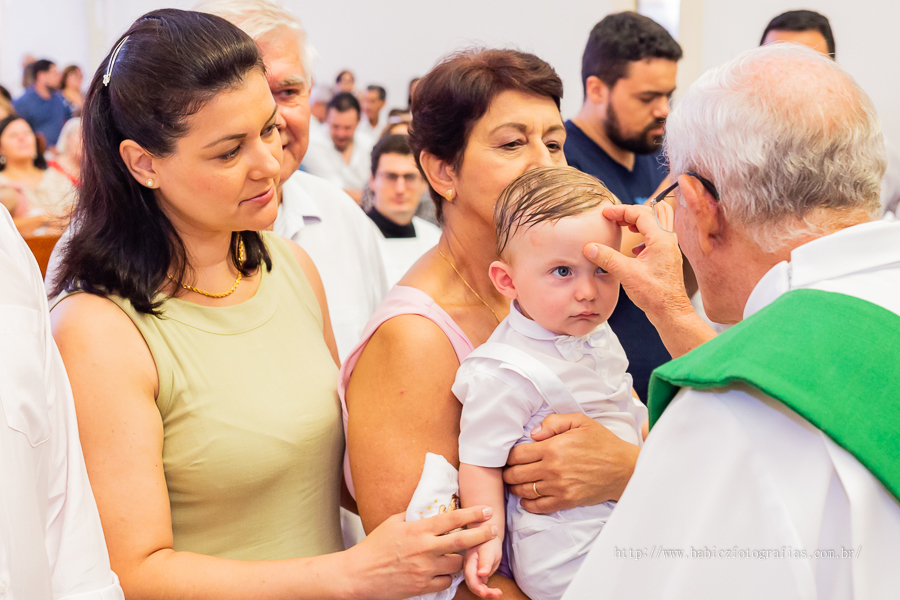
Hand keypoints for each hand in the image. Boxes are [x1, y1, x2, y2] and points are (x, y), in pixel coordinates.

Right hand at [346, 506, 498, 599]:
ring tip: (461, 554)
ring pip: (457, 564)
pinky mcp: (422, 586)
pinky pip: (445, 582)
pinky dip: (447, 576)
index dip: (472, 514)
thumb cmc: (374, 546)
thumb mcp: (393, 523)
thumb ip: (413, 517)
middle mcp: (425, 549)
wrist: (359, 575)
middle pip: (462, 541)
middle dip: (481, 534)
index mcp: (419, 530)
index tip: (486, 510)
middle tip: (493, 530)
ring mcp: (425, 569)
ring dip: (461, 558)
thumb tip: (426, 510)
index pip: (452, 518)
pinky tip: (443, 571)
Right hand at [464, 536, 502, 598]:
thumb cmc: (489, 542)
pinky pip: (480, 585)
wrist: (488, 536)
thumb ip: (485, 562)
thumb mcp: (489, 550)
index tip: (485, 593)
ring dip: (486, 593)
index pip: (470, 577)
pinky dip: (487, 590)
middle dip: (483, 592)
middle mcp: (469, 568)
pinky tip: (495, 591)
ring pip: (476, 586)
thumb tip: (482, 574)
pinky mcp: (477, 574)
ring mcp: (473, 571)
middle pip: (472, 584)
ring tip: (498, 593)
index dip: (476, 587)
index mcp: (470, 561)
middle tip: (497, 594)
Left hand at [503, 414, 638, 513]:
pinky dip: (528, 504)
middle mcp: (552, 469)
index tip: (509, 457)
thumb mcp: (580, 422)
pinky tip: (526, 498)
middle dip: (508, 473)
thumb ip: (554, 422)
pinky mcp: (566, 501)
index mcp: (553, 448)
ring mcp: (559, 487)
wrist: (623, 468)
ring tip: (515, 484)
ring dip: (515, 488)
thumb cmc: (602, 443)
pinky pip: (539, 506)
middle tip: (508, 471)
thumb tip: (533, 434)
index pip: (517, 455)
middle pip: (516, 474)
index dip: (509, 456)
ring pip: (524, 491)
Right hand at [585, 203, 693, 326]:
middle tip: (615, 217)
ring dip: (640, 221)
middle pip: (653, 212)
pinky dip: (644, 236)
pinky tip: (633, 249)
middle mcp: (668, 240)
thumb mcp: (626, 274)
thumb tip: (589, 247)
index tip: (606, 213)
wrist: (671, 312)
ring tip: (624, 226)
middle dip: (632, 212)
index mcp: (661, 239)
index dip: (621, 211)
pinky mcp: (667, 258)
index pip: (641, 213)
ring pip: (657, 223)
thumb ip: (607, 257)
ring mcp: (669, 249)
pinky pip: (657, 237)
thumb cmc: (655, 295)